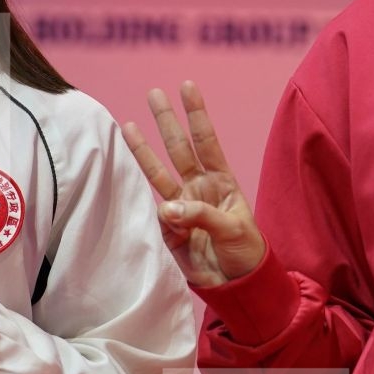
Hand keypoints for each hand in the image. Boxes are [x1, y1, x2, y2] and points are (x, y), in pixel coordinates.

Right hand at [122, 81, 266, 287]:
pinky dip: (150, 206)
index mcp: (221, 182)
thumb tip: (167, 207)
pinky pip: (154, 213)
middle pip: (179, 149)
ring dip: (144, 151)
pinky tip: (148, 200)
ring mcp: (182, 207)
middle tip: (154, 93)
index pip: (207, 142)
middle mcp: (199, 188)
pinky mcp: (168, 230)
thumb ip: (201, 215)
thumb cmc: (246, 253)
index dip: (197, 114)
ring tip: (127, 126)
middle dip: (167, 121)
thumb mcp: (233, 229)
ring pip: (158, 174)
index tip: (187, 86)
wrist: (236, 287)